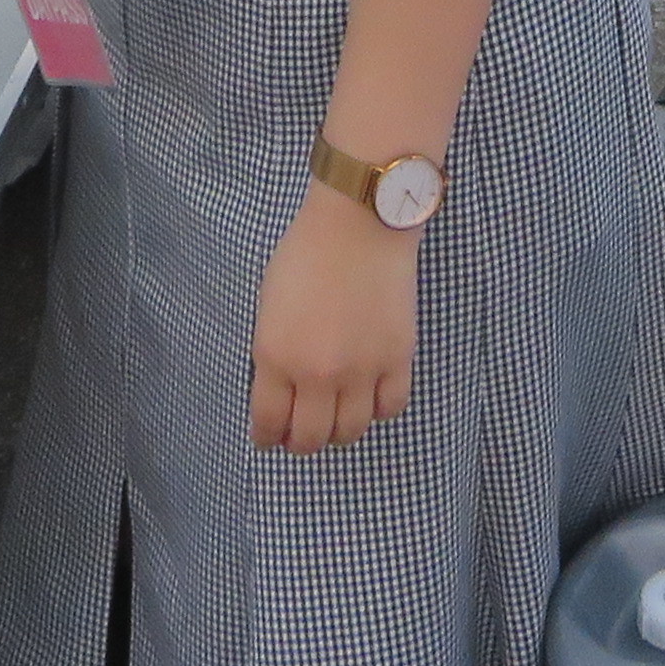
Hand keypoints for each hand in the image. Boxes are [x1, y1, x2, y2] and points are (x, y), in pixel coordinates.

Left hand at [253, 182, 420, 452]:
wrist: (359, 223)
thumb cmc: (306, 253)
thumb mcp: (268, 306)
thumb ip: (273, 354)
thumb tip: (281, 390)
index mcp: (277, 357)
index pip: (269, 423)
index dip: (267, 438)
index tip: (269, 438)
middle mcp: (317, 373)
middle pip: (310, 439)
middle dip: (301, 442)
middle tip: (302, 433)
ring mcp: (361, 370)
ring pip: (351, 432)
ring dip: (340, 431)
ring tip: (336, 416)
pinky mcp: (397, 358)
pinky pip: (390, 408)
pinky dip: (379, 409)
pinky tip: (370, 396)